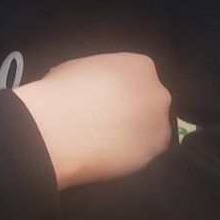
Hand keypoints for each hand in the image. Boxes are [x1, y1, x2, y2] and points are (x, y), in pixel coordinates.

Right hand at [14, 52, 171, 189]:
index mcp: (140, 66)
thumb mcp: (79, 68)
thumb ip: (99, 75)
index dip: (121, 88)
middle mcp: (157, 93)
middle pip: (149, 101)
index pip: (138, 75)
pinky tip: (110, 154)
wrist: (60, 130)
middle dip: (133, 109)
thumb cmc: (64, 92)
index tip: (107, 98)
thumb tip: (94, 87)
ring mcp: (159, 124)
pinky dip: (131, 153)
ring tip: (107, 140)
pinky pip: (146, 152)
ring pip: (152, 128)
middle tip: (108, 119)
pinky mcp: (153, 153)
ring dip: (135, 133)